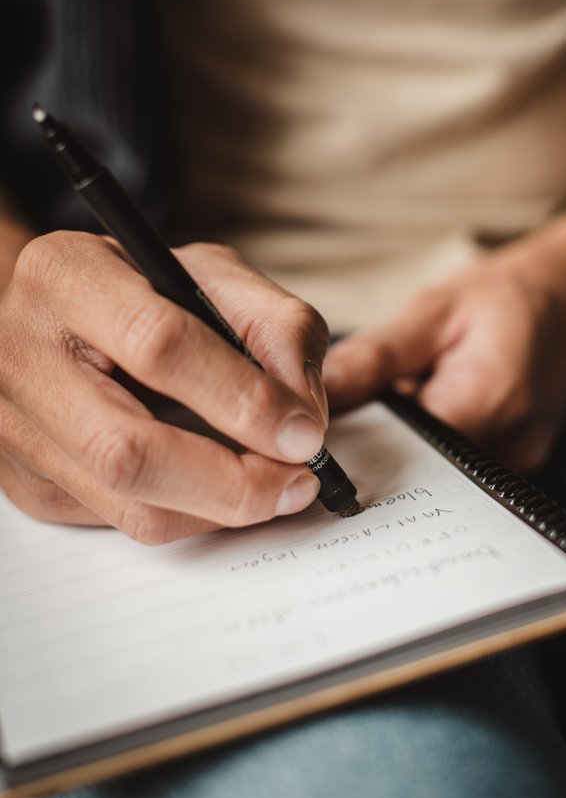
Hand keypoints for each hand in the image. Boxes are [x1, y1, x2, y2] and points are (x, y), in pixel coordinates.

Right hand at [0, 233, 329, 541]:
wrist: (58, 315)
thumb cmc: (139, 289)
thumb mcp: (215, 276)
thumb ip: (275, 325)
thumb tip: (304, 415)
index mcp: (68, 275)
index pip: (157, 344)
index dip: (241, 397)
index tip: (303, 431)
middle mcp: (23, 353)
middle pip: (128, 450)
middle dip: (232, 481)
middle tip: (296, 481)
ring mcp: (15, 427)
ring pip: (127, 502)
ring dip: (220, 509)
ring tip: (275, 488)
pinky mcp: (28, 483)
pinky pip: (121, 522)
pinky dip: (190, 515)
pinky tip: (221, 488)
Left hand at [324, 221, 565, 470]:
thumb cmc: (509, 291)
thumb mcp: (434, 310)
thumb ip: (374, 357)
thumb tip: (316, 392)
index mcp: (486, 401)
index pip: (400, 450)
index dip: (357, 441)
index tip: (322, 423)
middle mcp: (510, 446)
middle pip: (420, 471)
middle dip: (380, 445)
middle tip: (359, 405)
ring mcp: (521, 461)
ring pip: (440, 473)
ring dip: (408, 444)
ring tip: (400, 397)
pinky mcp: (520, 462)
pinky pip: (462, 467)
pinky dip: (436, 442)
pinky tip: (429, 406)